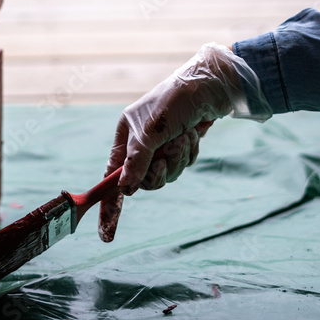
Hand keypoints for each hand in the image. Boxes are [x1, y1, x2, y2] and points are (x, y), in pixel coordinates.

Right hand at [98, 43, 271, 241]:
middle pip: (143, 180)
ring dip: (178, 159)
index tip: (106, 234)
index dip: (109, 206)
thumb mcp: (153, 131)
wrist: (212, 85)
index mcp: (125, 135)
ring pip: (167, 174)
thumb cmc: (177, 101)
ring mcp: (162, 145)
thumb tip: (125, 189)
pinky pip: (183, 164)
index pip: (112, 176)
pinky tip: (194, 134)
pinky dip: (190, 153)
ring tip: (184, 137)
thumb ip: (137, 161)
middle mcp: (141, 142)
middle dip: (159, 171)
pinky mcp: (181, 145)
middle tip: (166, 159)